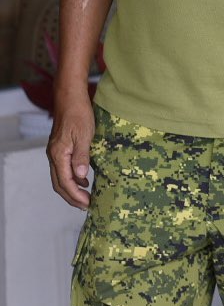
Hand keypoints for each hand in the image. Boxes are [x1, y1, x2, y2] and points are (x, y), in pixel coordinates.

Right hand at [47, 83, 94, 208]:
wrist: (70, 99)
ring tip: (86, 196)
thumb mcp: (84, 135)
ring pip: (60, 178)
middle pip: (59, 184)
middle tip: (86, 206)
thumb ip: (82, 156)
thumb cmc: (79, 114)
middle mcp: (54, 156)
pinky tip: (84, 179)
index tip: (87, 203)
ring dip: (71, 189)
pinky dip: (72, 178)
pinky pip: (63, 169)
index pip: (65, 182)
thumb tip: (80, 176)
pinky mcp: (60, 148)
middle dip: (72, 197)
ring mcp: (55, 152)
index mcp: (58, 154)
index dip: (75, 195)